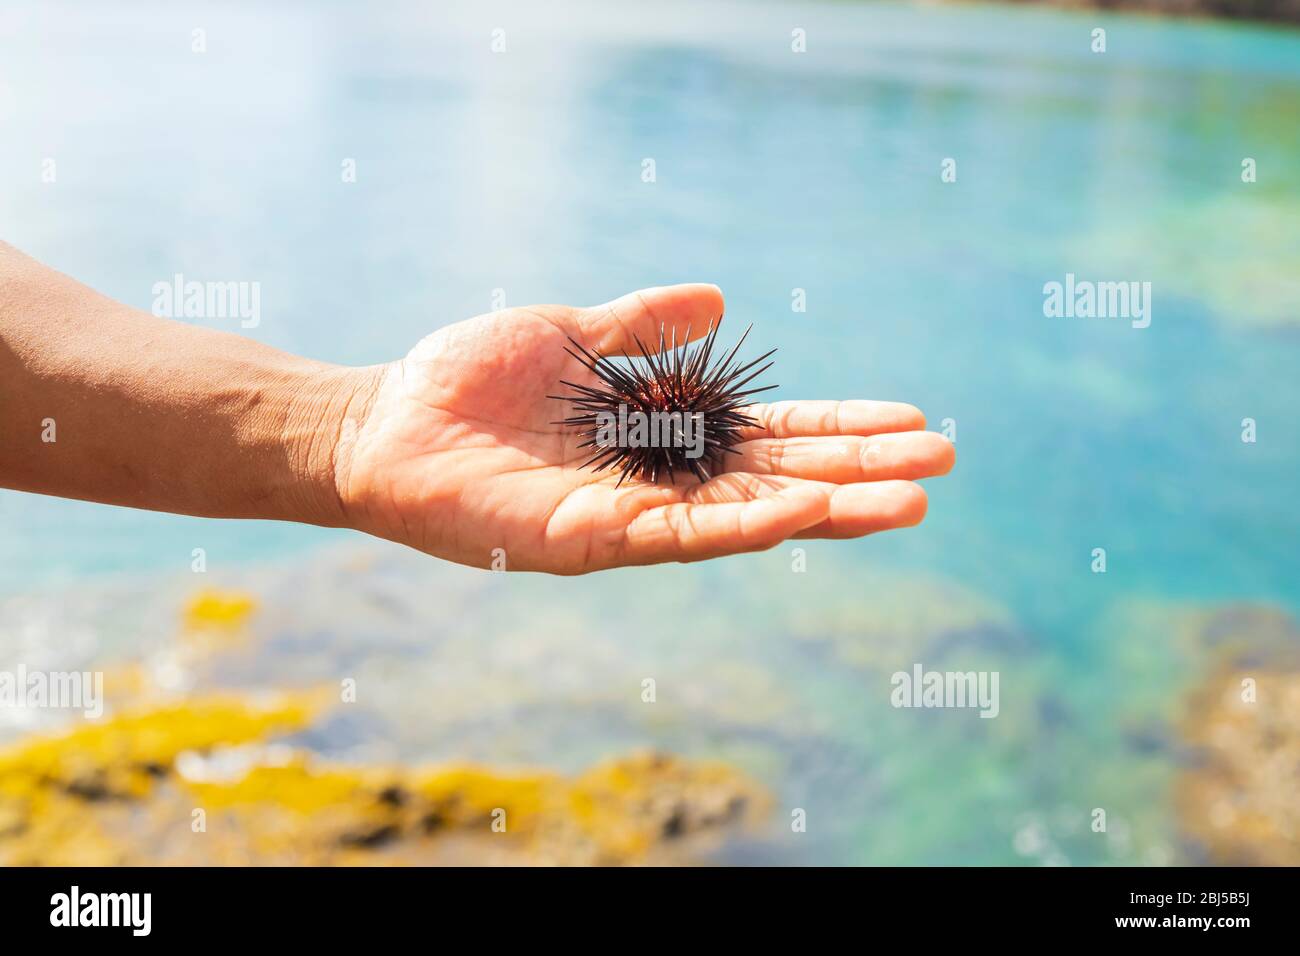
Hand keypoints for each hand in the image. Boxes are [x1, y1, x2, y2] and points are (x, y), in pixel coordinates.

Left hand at [334, 285, 953, 572]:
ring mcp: (628, 520)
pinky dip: (746, 525)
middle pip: (778, 480)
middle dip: (858, 472)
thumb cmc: (467, 383)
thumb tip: (716, 296)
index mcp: (658, 436)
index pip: (768, 434)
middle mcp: (656, 487)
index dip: (837, 428)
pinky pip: (679, 537)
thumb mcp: (568, 334)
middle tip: (941, 466)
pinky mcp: (586, 541)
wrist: (380, 423)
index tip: (908, 420)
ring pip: (747, 519)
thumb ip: (640, 325)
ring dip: (828, 508)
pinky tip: (804, 509)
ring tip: (906, 501)